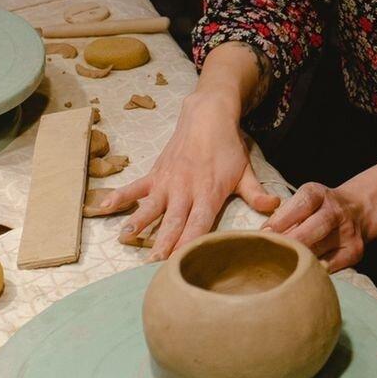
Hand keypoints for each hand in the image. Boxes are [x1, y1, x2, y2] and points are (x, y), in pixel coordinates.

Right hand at [86, 91, 279, 257]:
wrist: (207, 116)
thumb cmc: (228, 148)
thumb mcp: (245, 171)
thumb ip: (256, 193)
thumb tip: (274, 208)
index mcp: (209, 193)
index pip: (199, 223)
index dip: (189, 242)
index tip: (180, 262)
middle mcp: (186, 189)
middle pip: (174, 220)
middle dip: (163, 241)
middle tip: (152, 261)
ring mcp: (168, 181)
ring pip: (151, 205)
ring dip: (138, 221)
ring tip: (126, 237)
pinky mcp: (156, 173)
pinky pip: (135, 186)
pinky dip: (119, 196)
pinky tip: (103, 207)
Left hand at [262, 181, 372, 270]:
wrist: (357, 210)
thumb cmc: (317, 209)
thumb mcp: (302, 201)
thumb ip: (284, 215)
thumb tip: (263, 235)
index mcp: (319, 194)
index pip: (303, 203)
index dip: (283, 218)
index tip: (266, 233)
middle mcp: (336, 210)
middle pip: (316, 225)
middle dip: (293, 240)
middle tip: (272, 253)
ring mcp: (348, 231)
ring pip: (321, 248)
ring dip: (300, 257)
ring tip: (282, 265)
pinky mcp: (355, 250)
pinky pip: (332, 264)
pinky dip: (316, 269)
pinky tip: (303, 272)